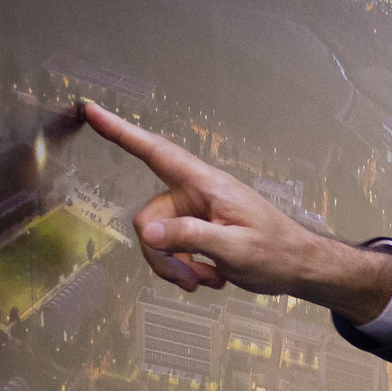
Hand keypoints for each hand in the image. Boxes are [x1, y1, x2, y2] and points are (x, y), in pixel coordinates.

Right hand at [82, 101, 391, 322]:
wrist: (299, 267)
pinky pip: (170, 250)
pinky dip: (184, 269)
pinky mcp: (196, 232)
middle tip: (191, 279)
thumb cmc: (278, 252)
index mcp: (206, 185)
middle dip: (162, 254)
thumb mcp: (235, 248)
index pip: (156, 152)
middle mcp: (195, 194)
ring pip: (156, 239)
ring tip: (207, 279)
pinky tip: (210, 277)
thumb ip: (190, 237)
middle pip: (148, 217)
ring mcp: (195, 214)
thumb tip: (147, 232)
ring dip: (176, 267)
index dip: (121, 131)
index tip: (92, 111)